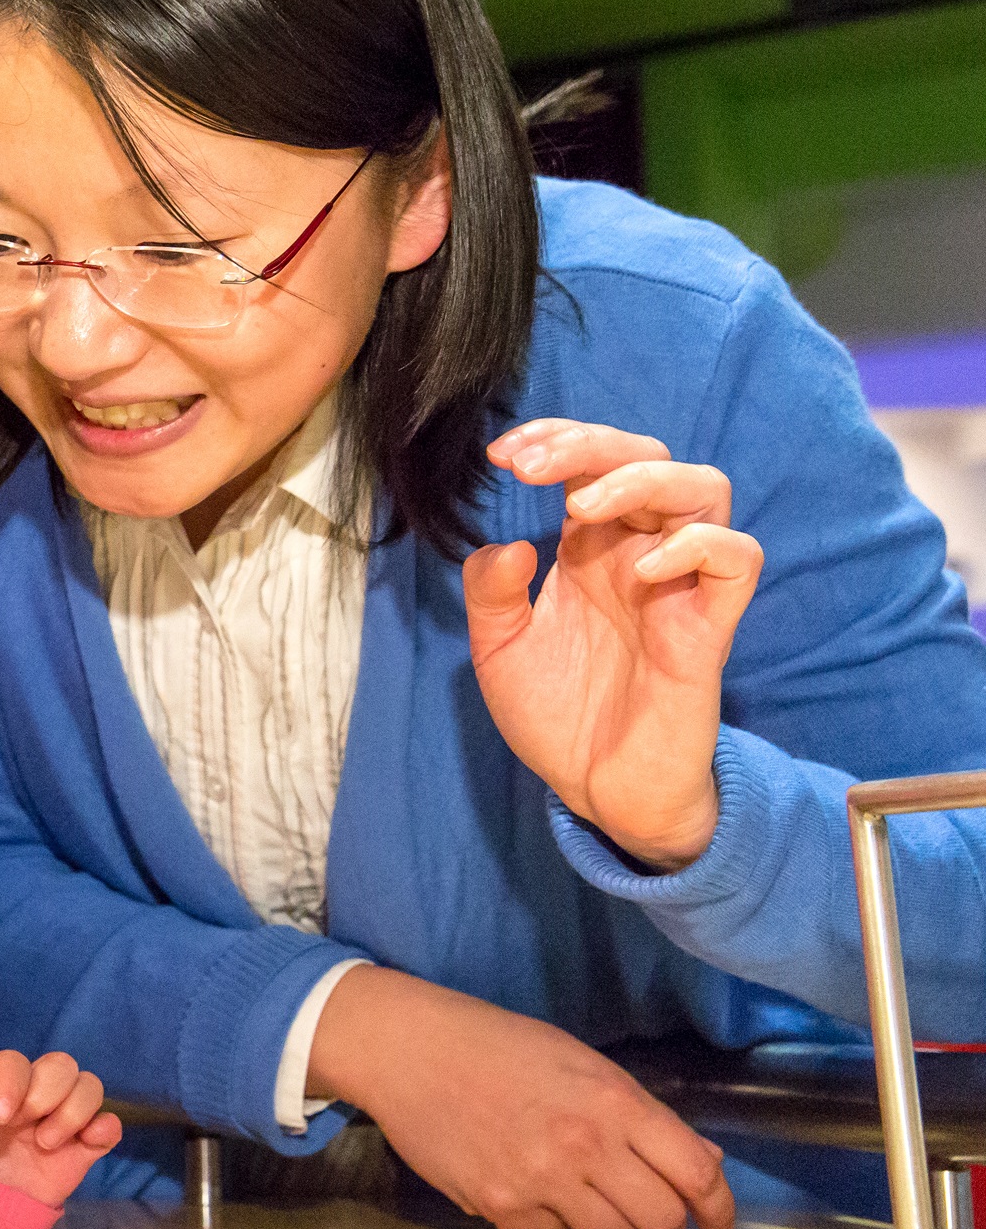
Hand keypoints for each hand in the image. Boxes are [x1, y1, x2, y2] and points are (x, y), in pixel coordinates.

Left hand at [0, 1049, 122, 1206]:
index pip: (12, 1062)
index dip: (12, 1083)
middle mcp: (28, 1097)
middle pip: (60, 1064)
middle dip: (48, 1092)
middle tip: (26, 1130)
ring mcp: (56, 1122)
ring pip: (89, 1086)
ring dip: (75, 1110)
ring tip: (45, 1144)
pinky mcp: (78, 1151)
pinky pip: (108, 1126)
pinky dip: (106, 1128)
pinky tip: (86, 1144)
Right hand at [306, 963, 734, 1228]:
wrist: (409, 1050)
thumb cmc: (498, 1047)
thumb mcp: (583, 1064)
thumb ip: (643, 1115)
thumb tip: (703, 1163)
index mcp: (614, 1101)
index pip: (696, 1174)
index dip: (718, 1209)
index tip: (716, 1223)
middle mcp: (584, 1145)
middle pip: (660, 1221)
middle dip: (665, 1228)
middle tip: (651, 1221)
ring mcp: (540, 1180)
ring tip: (588, 1206)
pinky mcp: (499, 1205)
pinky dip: (553, 1228)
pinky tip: (535, 1195)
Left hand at [466, 418, 762, 870]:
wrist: (596, 788)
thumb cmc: (557, 714)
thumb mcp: (498, 649)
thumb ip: (491, 593)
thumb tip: (507, 544)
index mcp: (589, 548)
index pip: (589, 464)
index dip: (554, 440)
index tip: (501, 455)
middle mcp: (638, 553)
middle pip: (647, 456)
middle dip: (590, 443)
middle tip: (529, 465)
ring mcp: (678, 585)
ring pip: (704, 489)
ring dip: (643, 479)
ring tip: (580, 507)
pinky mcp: (709, 626)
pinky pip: (737, 559)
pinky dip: (698, 545)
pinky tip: (643, 569)